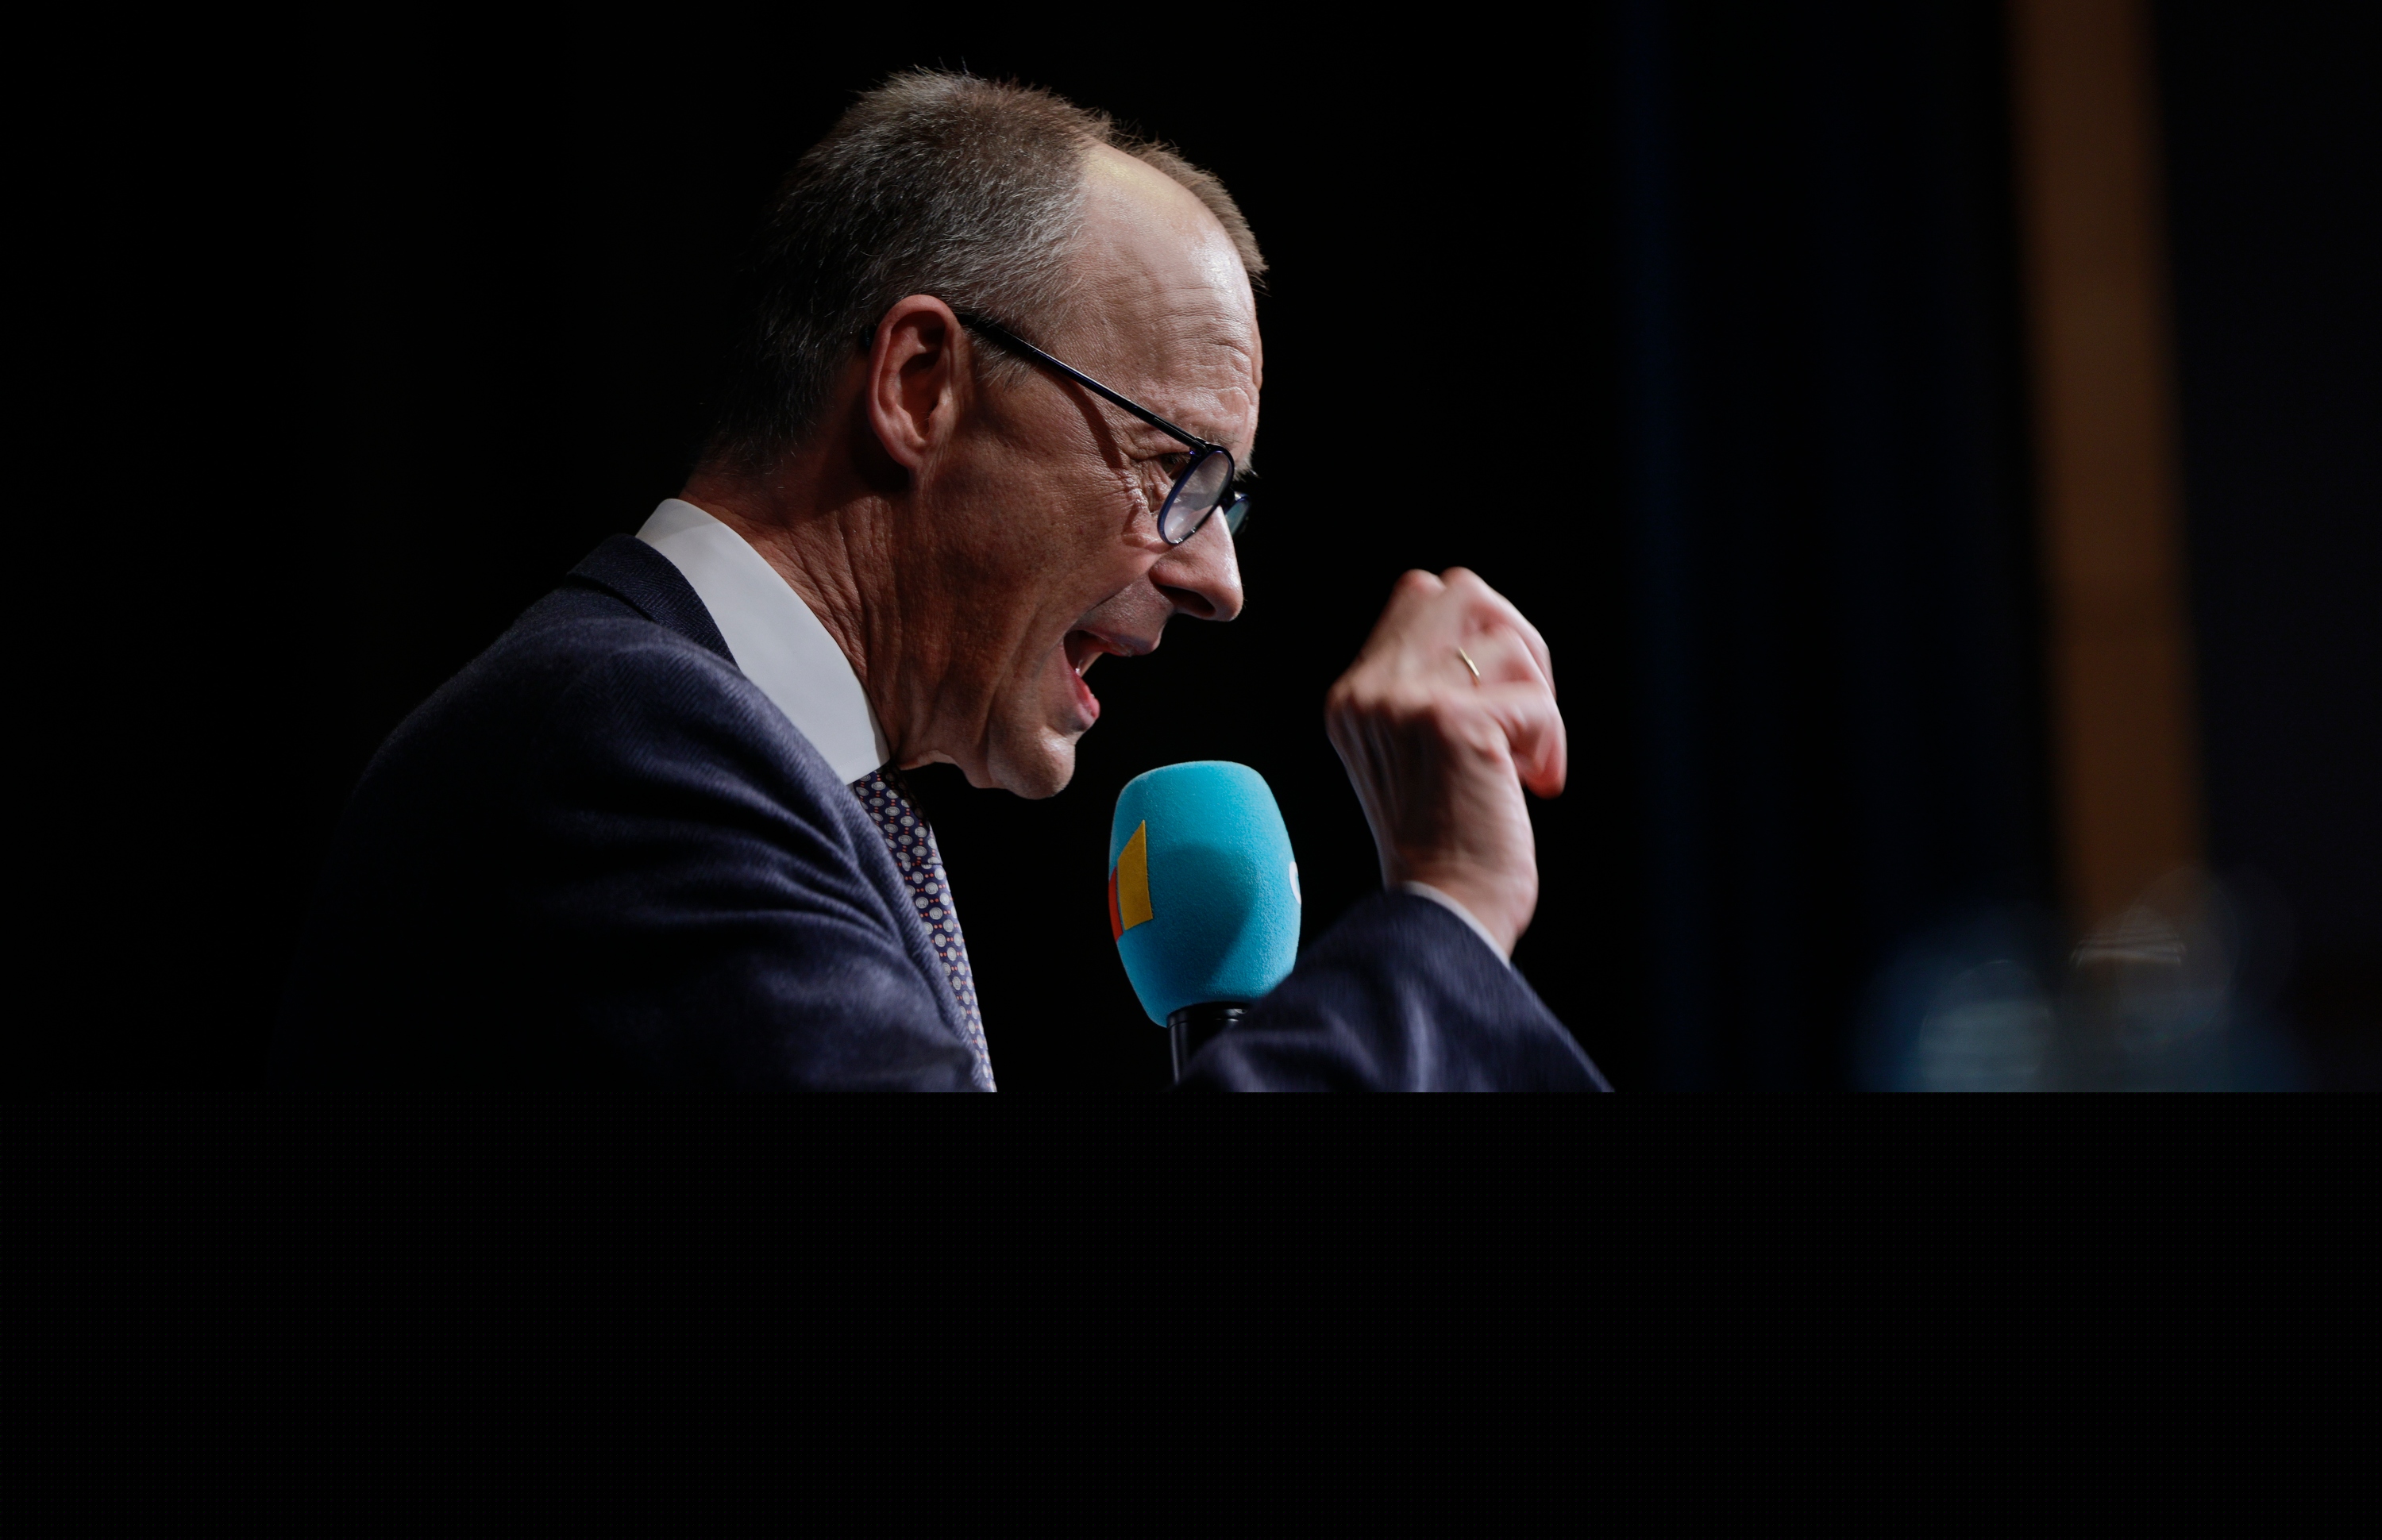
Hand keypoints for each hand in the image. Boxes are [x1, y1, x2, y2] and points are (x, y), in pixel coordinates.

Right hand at [1324, 569, 1565, 955]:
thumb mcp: (1416, 753)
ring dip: (1537, 701)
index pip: (1423, 595)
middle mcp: (1369, 691)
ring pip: (1507, 640)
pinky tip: (1532, 786)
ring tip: (1521, 762)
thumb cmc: (1445, 846)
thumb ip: (1431, 688)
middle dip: (1515, 642)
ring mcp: (1404, 702)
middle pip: (1463, 590)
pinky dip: (1549, 744)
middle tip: (1522, 711)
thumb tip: (1499, 631)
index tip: (1492, 706)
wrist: (1442, 913)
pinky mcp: (1453, 725)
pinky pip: (1536, 700)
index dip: (1479, 635)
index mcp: (1353, 696)